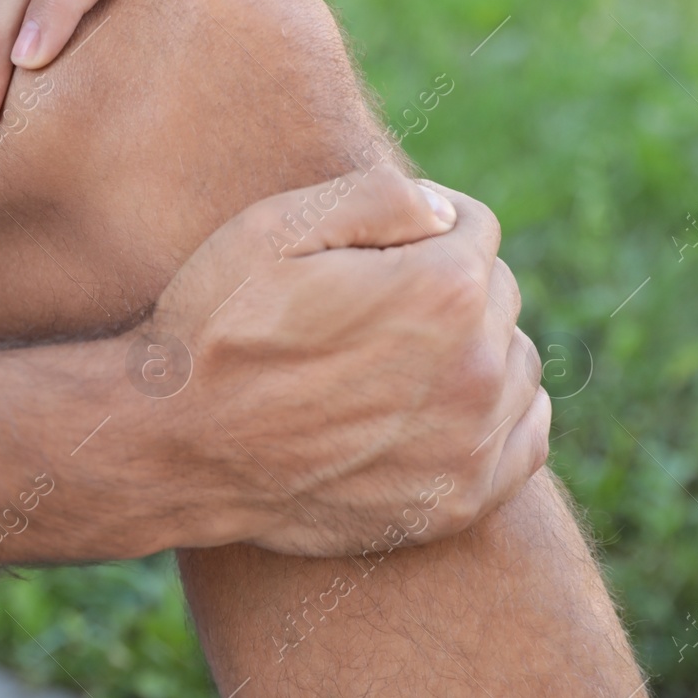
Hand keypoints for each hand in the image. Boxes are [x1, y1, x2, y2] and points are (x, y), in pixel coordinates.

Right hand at [125, 164, 547, 557]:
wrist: (173, 443)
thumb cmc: (214, 327)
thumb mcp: (274, 227)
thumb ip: (379, 196)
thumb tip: (443, 211)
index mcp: (442, 289)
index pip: (474, 225)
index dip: (419, 223)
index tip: (371, 246)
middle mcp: (476, 367)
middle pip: (498, 292)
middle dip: (446, 283)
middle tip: (368, 302)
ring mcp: (471, 443)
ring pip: (517, 363)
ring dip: (476, 347)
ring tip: (397, 355)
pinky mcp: (457, 500)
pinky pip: (524, 437)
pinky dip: (498, 414)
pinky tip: (441, 406)